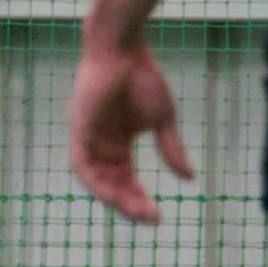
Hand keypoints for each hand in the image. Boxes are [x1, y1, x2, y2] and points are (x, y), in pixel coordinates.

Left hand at [68, 38, 194, 223]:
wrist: (123, 49)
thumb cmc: (141, 76)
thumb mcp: (162, 119)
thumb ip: (170, 149)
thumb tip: (188, 178)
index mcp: (117, 145)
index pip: (126, 181)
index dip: (140, 199)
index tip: (159, 215)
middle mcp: (100, 147)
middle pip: (112, 186)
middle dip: (130, 204)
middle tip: (151, 218)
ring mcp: (88, 139)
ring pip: (96, 181)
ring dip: (115, 198)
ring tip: (137, 210)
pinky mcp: (79, 130)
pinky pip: (82, 165)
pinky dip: (97, 182)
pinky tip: (113, 194)